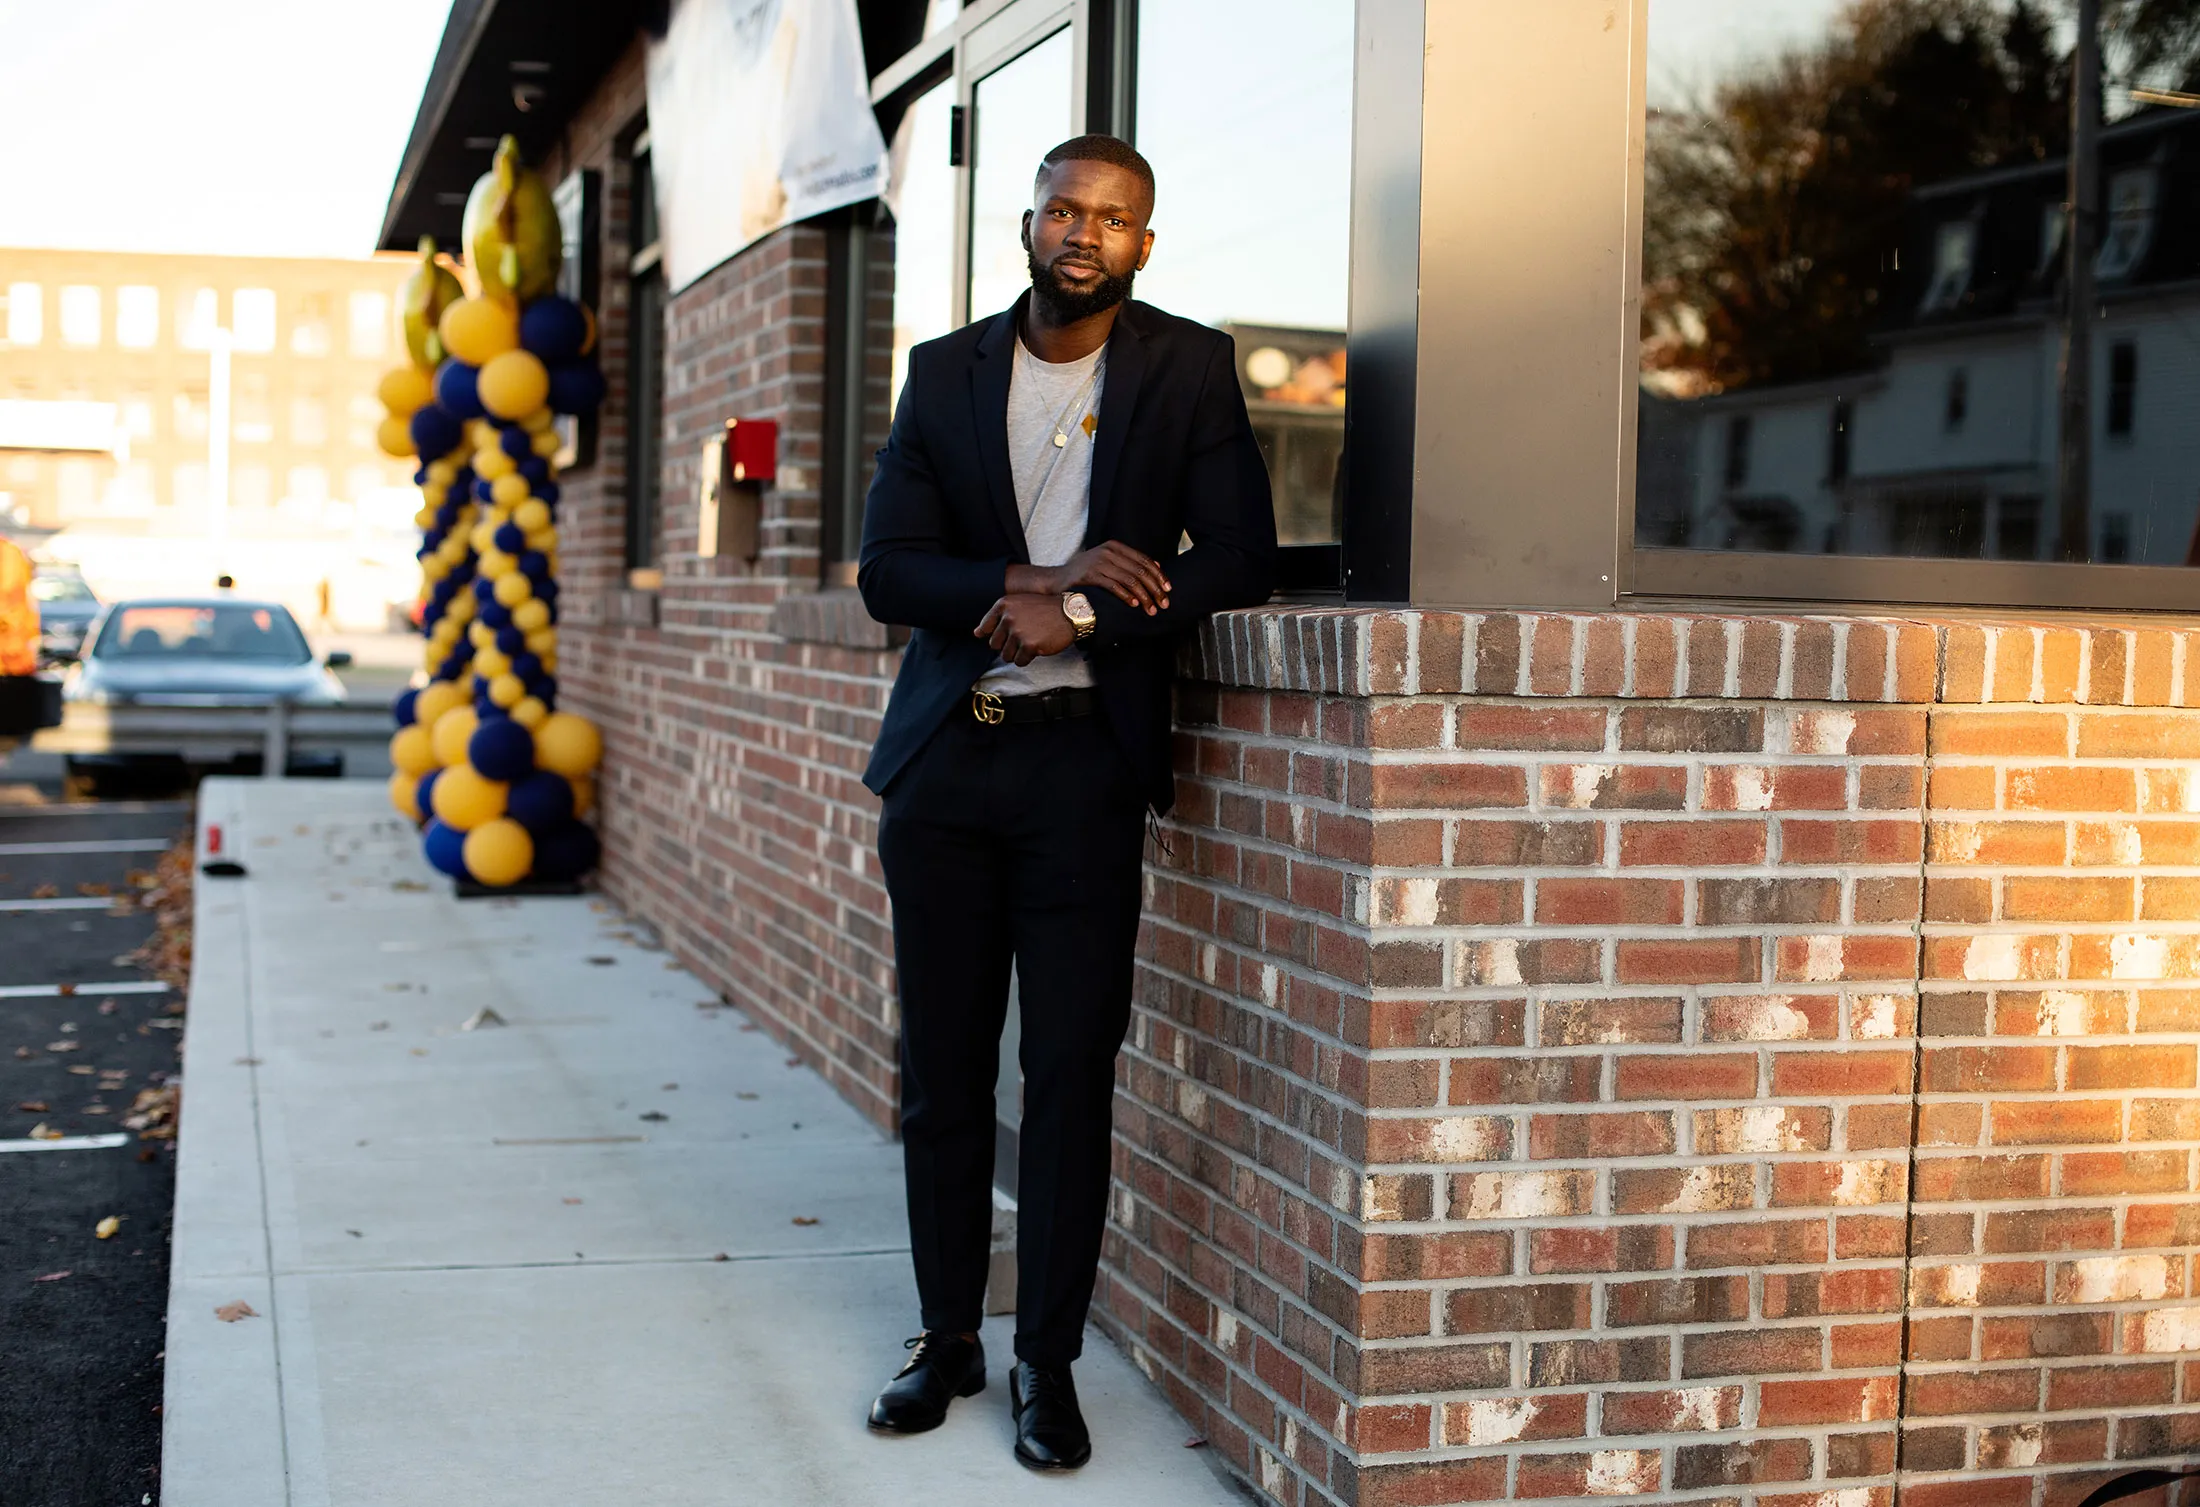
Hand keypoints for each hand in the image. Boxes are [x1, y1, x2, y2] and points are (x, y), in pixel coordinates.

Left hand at [975, 594, 1075, 664]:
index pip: (985, 628)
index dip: (996, 634)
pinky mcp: (1029, 645)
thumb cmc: (1046, 609)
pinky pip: (1019, 662)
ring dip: (1018, 653)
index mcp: (1004, 605)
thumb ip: (998, 617)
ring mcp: (1018, 632)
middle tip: (1024, 637)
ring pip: (1006, 655)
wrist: (1071, 613)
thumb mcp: (1020, 604)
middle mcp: (1008, 617)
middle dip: (1008, 645)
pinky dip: (1027, 658)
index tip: (1007, 634)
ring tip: (1031, 641)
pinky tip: (1038, 646)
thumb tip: (976, 634)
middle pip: (994, 645)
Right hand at [1007, 542, 1170, 615]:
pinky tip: (1135, 605)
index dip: (1159, 575)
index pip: (1144, 560)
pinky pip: (1115, 586)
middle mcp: (1108, 552)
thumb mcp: (1107, 563)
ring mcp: (1099, 562)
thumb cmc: (1085, 575)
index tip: (1168, 589)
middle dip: (1155, 589)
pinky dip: (1127, 596)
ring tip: (1151, 609)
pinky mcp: (1090, 575)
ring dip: (1144, 597)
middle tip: (1164, 603)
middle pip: (1140, 571)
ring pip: (1130, 580)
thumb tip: (1156, 566)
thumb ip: (1128, 563)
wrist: (1057, 580)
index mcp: (1115, 547)